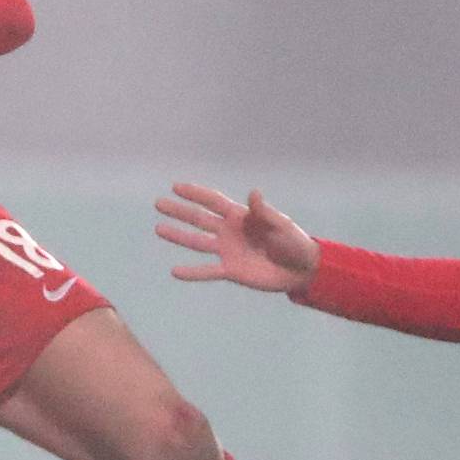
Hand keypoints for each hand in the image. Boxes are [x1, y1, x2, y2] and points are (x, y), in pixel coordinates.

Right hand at [154, 182, 319, 292]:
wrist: (301, 269)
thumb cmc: (294, 242)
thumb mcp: (281, 225)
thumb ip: (264, 211)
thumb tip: (253, 193)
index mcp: (241, 216)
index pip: (214, 202)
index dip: (196, 193)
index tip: (176, 186)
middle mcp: (230, 231)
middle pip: (199, 219)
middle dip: (179, 211)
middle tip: (158, 203)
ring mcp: (228, 251)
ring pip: (197, 242)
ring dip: (178, 236)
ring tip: (159, 229)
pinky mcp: (230, 271)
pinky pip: (207, 272)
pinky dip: (192, 272)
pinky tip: (174, 272)